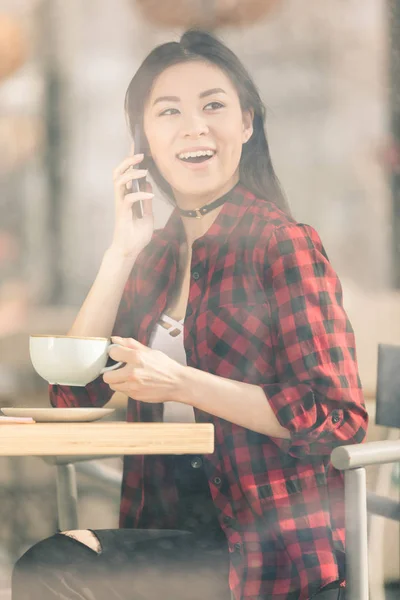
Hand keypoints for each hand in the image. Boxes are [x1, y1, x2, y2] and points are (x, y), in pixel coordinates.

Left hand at [103, 336, 186, 402]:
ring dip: (118, 381)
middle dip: (111, 372)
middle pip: (107, 375)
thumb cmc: (165, 366)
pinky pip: (123, 392)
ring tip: (128, 377)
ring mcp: (133, 386)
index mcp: (136, 357)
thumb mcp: (149, 351)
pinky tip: (136, 383)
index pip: (112, 353)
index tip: (117, 355)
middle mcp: (132, 372)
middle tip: (118, 370)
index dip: (114, 353)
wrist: (177, 383)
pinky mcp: (135, 396)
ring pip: (113, 385)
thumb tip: (114, 339)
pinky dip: (126, 388)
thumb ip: (130, 344)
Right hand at [110, 143, 154, 259]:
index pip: (126, 175)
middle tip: (140, 155)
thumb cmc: (136, 236)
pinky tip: (149, 194)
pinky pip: (128, 198)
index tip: (138, 149)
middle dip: (127, 161)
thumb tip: (148, 186)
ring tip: (144, 171)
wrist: (130, 251)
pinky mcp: (122, 213)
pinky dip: (139, 194)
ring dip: (131, 173)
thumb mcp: (147, 216)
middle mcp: (121, 198)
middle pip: (118, 172)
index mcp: (127, 197)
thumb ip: (146, 202)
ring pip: (119, 181)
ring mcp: (120, 205)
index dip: (130, 161)